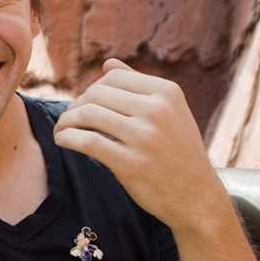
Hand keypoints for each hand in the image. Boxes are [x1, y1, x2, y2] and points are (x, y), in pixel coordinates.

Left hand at [53, 59, 233, 234]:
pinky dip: (67, 138)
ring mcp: (144, 137)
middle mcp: (157, 110)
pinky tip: (63, 141)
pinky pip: (86, 141)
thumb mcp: (171, 112)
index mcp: (167, 92)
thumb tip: (107, 63)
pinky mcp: (130, 164)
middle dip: (76, 105)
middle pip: (96, 94)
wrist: (197, 197)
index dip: (92, 90)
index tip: (85, 105)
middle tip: (70, 119)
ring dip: (66, 121)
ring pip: (88, 114)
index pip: (113, 77)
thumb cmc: (178, 153)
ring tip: (63, 130)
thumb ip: (139, 86)